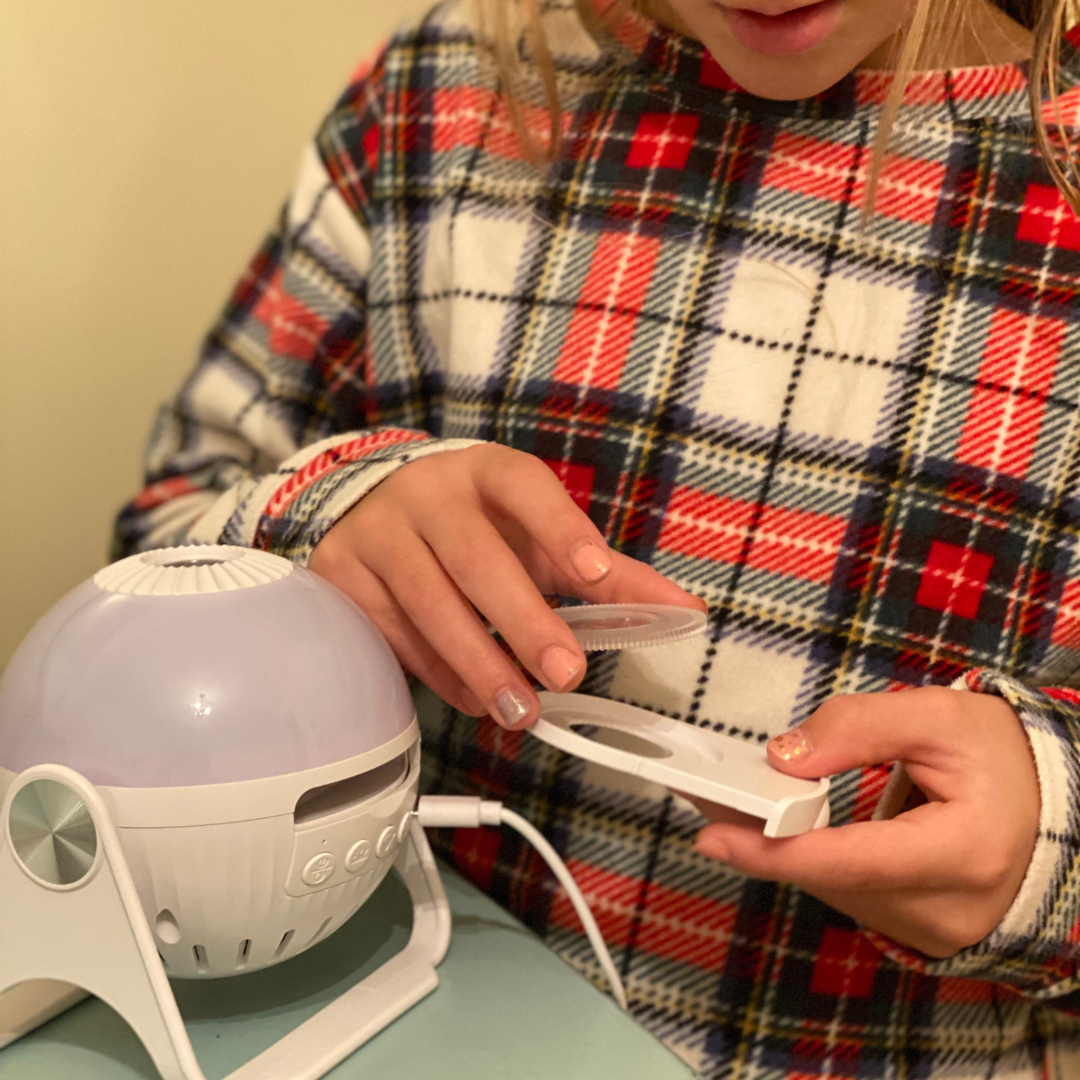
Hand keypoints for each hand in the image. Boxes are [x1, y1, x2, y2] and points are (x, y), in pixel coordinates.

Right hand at [309, 443, 704, 726]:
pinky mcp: (342, 573)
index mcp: (487, 473)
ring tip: (522, 709)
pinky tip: (473, 698)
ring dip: (479, 662)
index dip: (560, 528)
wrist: (375, 508)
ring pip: (428, 601)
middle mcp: (428, 493)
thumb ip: (608, 574)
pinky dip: (437, 673)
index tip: (595, 573)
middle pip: (475, 557)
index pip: (525, 487)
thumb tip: (686, 613)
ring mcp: (378, 532)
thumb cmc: (477, 528)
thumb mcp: (538, 538)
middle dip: (523, 620)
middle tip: (566, 674)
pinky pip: (392, 632)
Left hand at [692, 687, 1039, 957]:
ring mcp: (934, 932)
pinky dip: (811, 860)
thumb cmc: (1002, 759)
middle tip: (706, 795)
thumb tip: (784, 757)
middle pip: (830, 877)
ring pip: (833, 889)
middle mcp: (947, 911)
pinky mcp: (920, 932)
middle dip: (761, 838)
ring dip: (780, 849)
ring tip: (734, 804)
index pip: (853, 860)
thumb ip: (860, 727)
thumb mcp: (938, 717)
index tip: (714, 837)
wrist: (1055, 808)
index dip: (777, 850)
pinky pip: (849, 895)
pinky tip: (782, 828)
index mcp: (963, 854)